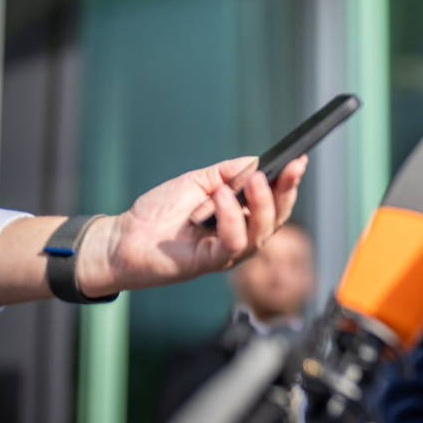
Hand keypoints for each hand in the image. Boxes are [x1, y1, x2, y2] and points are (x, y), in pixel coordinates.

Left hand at [76, 155, 308, 297]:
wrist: (124, 236)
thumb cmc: (160, 212)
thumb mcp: (199, 182)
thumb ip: (228, 173)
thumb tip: (257, 161)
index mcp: (241, 216)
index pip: (275, 201)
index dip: (289, 182)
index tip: (298, 161)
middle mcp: (241, 236)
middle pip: (277, 218)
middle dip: (286, 191)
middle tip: (289, 168)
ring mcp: (228, 252)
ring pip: (261, 232)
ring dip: (261, 203)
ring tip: (253, 180)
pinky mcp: (212, 262)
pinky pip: (233, 241)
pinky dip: (231, 216)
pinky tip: (219, 197)